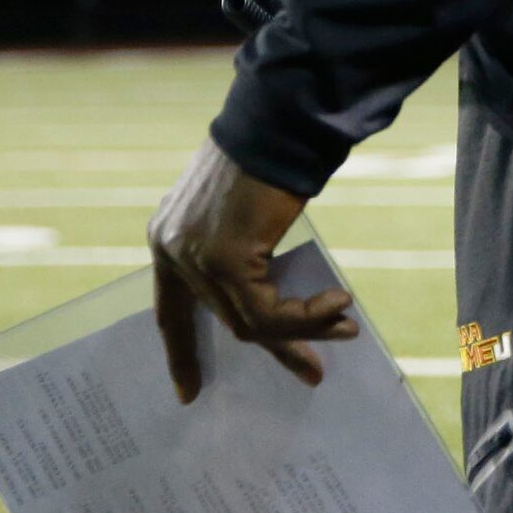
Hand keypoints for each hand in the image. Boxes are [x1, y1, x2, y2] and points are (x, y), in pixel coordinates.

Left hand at [147, 138, 356, 403]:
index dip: (180, 354)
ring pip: (250, 323)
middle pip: (223, 321)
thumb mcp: (242, 208)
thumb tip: (272, 291)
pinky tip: (338, 302)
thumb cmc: (270, 153)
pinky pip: (268, 312)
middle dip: (277, 347)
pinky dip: (307, 316)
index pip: (169, 312)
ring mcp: (196, 257)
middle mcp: (172, 250)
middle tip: (310, 371)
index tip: (188, 392)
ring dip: (303, 332)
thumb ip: (239, 246)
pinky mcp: (226, 261)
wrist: (280, 121)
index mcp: (168, 237)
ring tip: (344, 328)